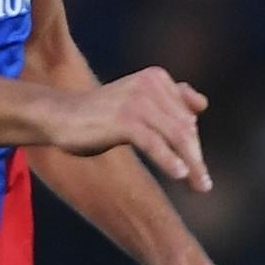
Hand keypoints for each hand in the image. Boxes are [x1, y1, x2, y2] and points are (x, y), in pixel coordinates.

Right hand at [51, 67, 210, 189]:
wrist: (60, 116)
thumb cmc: (102, 114)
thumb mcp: (138, 103)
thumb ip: (170, 101)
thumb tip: (202, 103)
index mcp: (157, 78)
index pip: (188, 116)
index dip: (193, 144)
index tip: (195, 168)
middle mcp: (150, 85)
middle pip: (186, 128)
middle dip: (196, 158)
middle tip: (203, 185)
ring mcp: (136, 101)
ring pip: (177, 136)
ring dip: (192, 165)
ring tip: (200, 186)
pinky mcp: (123, 119)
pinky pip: (154, 142)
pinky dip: (169, 160)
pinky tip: (180, 175)